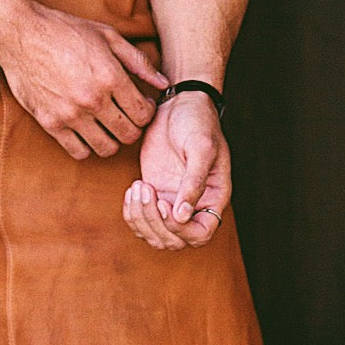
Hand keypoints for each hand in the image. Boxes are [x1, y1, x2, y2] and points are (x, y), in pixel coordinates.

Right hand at [0, 0, 167, 159]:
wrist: (21, 34)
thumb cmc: (67, 30)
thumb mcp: (108, 36)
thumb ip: (139, 61)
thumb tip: (163, 84)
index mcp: (111, 77)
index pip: (144, 114)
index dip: (148, 112)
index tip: (141, 104)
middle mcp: (93, 99)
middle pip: (129, 135)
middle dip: (133, 127)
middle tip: (126, 115)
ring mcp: (70, 114)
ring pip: (106, 148)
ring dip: (111, 139)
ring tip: (107, 124)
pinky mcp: (50, 123)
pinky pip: (78, 152)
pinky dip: (86, 145)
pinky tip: (86, 129)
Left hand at [123, 91, 229, 249]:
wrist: (179, 104)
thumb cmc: (197, 121)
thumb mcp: (200, 148)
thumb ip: (194, 182)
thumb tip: (183, 216)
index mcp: (213, 197)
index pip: (200, 234)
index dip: (181, 230)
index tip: (165, 205)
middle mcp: (193, 205)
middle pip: (174, 240)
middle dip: (155, 222)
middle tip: (146, 189)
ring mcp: (172, 201)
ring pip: (155, 235)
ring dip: (141, 218)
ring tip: (138, 186)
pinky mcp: (154, 194)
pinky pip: (140, 220)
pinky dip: (132, 212)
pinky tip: (132, 188)